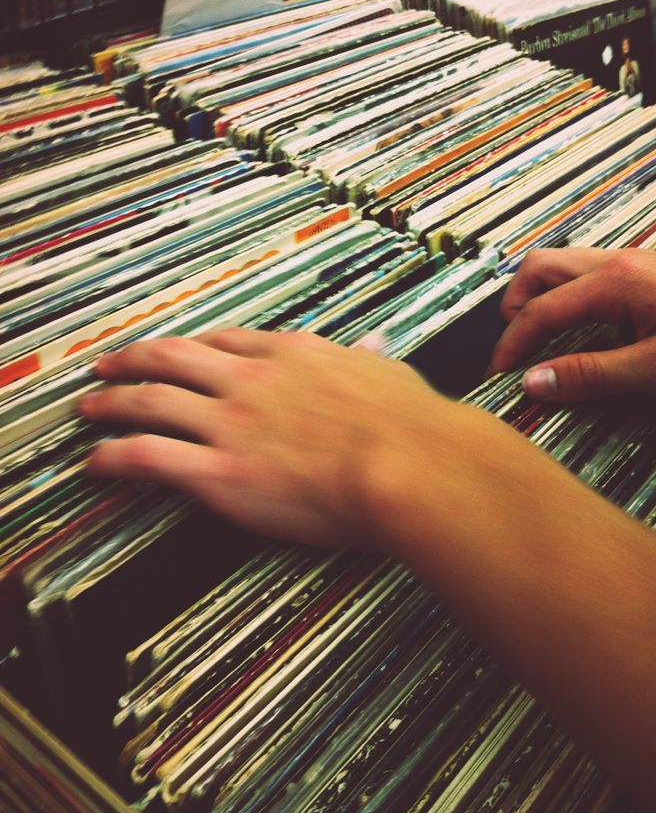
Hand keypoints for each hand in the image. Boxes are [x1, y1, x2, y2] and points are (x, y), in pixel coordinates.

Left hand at [81, 330, 462, 548]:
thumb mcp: (389, 372)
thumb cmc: (409, 423)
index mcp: (291, 354)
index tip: (177, 349)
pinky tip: (95, 461)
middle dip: (134, 358)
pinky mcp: (221, 472)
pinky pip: (149, 457)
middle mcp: (251, 380)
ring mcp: (231, 424)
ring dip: (111, 402)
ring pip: (150, 401)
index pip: (226, 340)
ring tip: (88, 407)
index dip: (192, 344)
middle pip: (174, 358)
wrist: (408, 464)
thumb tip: (375, 344)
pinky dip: (114, 456)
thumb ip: (369, 357)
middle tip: (107, 364)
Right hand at [491, 247, 655, 401]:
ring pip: (561, 264)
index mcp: (616, 282)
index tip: (501, 372)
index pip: (543, 309)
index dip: (514, 343)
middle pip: (540, 267)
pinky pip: (585, 272)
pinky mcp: (644, 271)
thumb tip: (537, 382)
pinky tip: (579, 327)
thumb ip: (592, 375)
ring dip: (539, 297)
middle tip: (515, 346)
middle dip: (516, 305)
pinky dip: (565, 295)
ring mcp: (632, 262)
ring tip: (539, 337)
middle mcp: (618, 262)